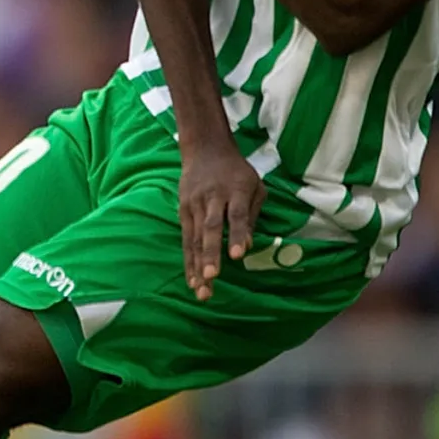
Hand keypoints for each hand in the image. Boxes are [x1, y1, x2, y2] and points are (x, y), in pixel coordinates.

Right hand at [179, 136, 262, 301]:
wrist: (206, 150)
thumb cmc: (236, 172)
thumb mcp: (254, 187)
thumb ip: (251, 215)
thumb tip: (247, 245)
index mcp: (236, 190)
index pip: (236, 215)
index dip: (236, 234)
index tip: (237, 256)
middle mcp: (213, 198)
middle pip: (211, 228)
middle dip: (211, 253)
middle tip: (212, 277)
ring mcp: (195, 204)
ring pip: (196, 237)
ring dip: (197, 264)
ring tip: (200, 288)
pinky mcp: (183, 211)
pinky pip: (186, 239)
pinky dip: (189, 260)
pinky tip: (192, 279)